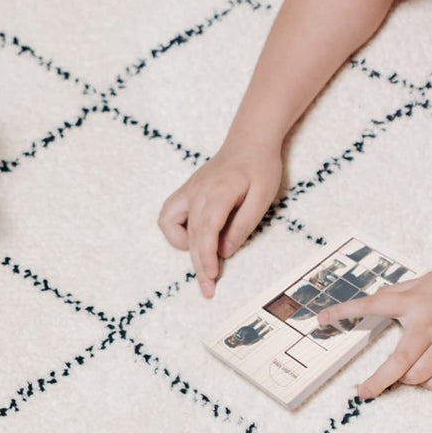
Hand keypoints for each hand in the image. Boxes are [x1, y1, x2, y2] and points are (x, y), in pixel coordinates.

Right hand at [158, 145, 282, 297]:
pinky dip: (176, 232)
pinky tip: (194, 238)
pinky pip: (168, 216)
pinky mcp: (185, 193)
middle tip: (208, 290)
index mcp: (218, 191)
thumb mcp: (263, 196)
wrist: (248, 142)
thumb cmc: (260, 168)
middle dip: (198, 265)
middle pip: (191, 235)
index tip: (210, 277)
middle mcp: (197, 191)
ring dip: (184, 248)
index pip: (206, 230)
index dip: (206, 256)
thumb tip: (225, 250)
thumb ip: (244, 223)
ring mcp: (187, 191)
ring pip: (172, 226)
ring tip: (203, 259)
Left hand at [316, 263, 431, 398]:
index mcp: (415, 301)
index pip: (371, 305)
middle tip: (362, 393)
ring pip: (416, 376)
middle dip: (376, 382)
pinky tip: (426, 375)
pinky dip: (428, 383)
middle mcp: (428, 324)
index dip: (343, 312)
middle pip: (396, 363)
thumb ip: (402, 292)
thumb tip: (378, 299)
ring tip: (404, 373)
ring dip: (405, 379)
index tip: (320, 319)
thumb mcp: (429, 278)